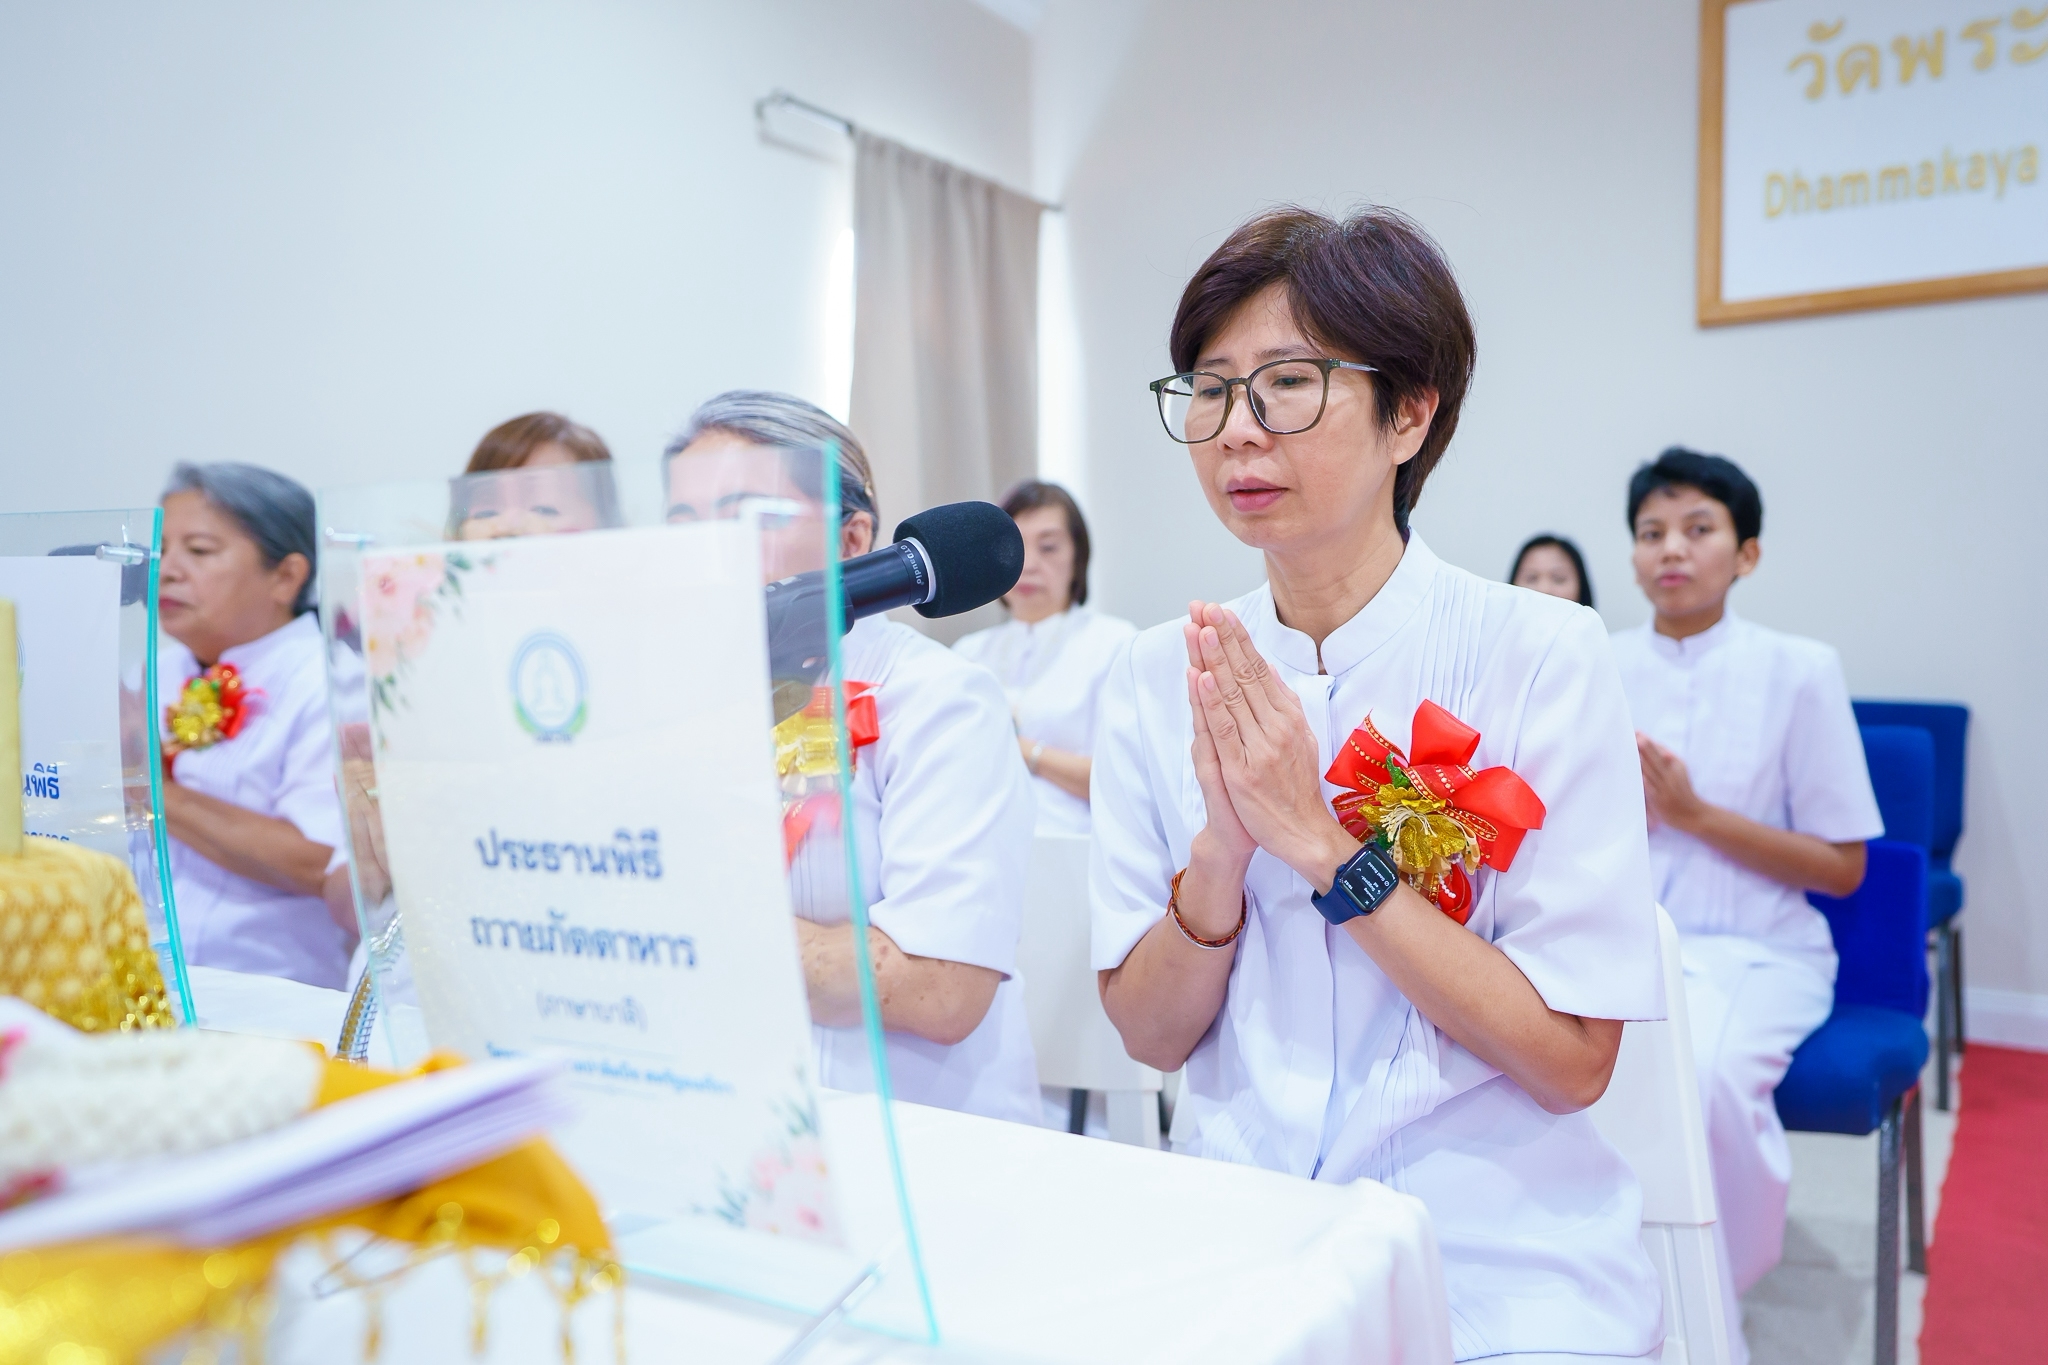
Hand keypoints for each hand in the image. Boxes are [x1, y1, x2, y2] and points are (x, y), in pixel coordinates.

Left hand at [1189, 603, 1355, 887]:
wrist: (1303, 832)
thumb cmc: (1295, 787)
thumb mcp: (1299, 739)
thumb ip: (1283, 707)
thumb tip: (1270, 675)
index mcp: (1288, 715)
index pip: (1259, 668)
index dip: (1238, 638)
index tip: (1221, 612)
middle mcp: (1276, 725)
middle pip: (1244, 673)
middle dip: (1223, 637)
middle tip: (1205, 606)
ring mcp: (1260, 746)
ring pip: (1232, 694)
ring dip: (1214, 659)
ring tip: (1199, 629)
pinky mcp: (1243, 769)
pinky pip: (1224, 730)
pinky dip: (1212, 702)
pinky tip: (1202, 678)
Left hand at [1636, 733, 1705, 833]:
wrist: (1693, 815)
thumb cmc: (1682, 791)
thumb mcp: (1679, 771)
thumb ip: (1668, 759)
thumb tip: (1653, 745)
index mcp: (1677, 764)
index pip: (1661, 750)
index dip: (1649, 742)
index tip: (1637, 732)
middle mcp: (1671, 773)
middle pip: (1655, 758)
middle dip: (1645, 746)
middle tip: (1636, 735)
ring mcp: (1665, 786)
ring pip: (1650, 770)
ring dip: (1641, 759)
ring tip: (1632, 748)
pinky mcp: (1658, 798)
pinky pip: (1649, 787)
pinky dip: (1644, 779)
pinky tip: (1637, 773)